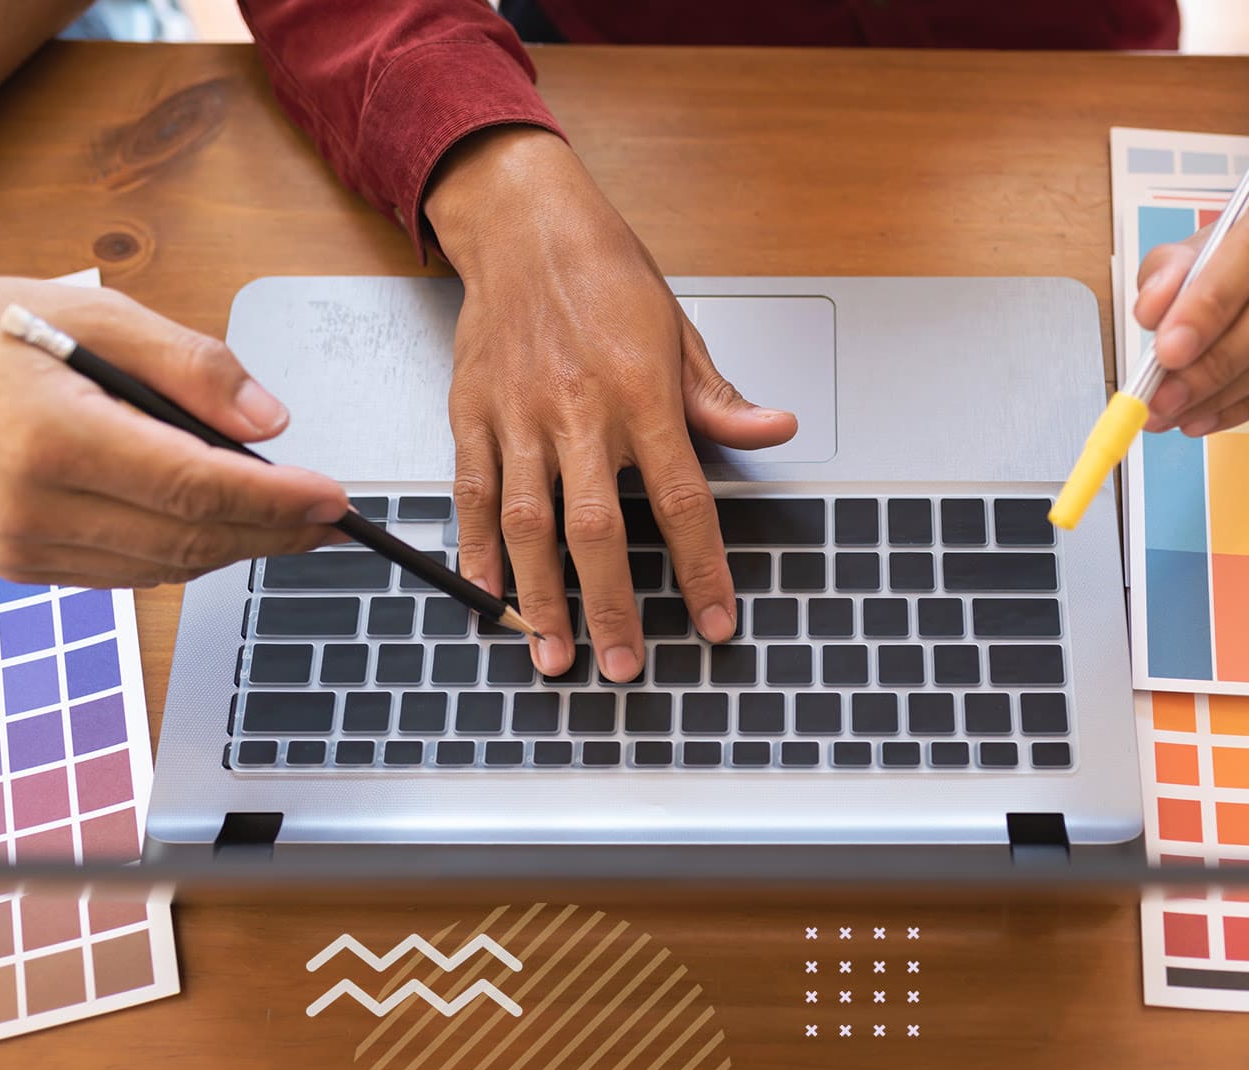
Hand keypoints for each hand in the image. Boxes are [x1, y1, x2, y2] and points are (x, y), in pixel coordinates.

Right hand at [0, 258, 345, 587]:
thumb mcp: (96, 313)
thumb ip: (191, 366)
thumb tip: (271, 421)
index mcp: (54, 437)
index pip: (196, 486)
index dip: (277, 500)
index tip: (335, 500)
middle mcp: (34, 506)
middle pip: (189, 540)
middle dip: (273, 532)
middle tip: (332, 521)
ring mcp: (22, 546)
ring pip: (164, 568)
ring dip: (234, 547)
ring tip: (287, 521)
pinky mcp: (17, 563)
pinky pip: (125, 573)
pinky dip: (180, 553)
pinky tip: (213, 526)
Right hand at [424, 127, 796, 680]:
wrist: (526, 225)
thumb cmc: (608, 277)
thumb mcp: (680, 332)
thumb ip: (719, 401)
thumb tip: (776, 432)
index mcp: (642, 394)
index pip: (683, 501)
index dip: (701, 571)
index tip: (714, 623)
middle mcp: (578, 410)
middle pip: (599, 529)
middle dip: (613, 606)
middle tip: (624, 665)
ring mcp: (518, 415)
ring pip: (528, 523)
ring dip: (542, 596)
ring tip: (553, 652)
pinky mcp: (472, 413)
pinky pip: (473, 493)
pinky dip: (477, 549)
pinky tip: (489, 595)